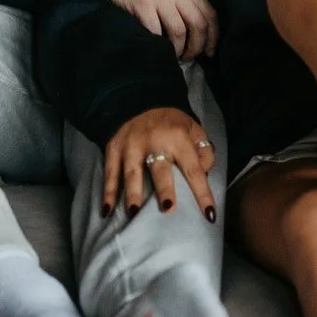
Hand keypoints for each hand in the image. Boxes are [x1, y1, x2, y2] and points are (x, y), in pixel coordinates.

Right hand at [41, 0, 218, 59]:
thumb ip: (181, 0)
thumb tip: (194, 30)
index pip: (210, 13)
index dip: (213, 36)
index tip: (210, 51)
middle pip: (198, 24)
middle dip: (198, 46)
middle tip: (190, 58)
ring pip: (179, 31)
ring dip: (179, 49)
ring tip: (174, 56)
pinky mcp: (141, 4)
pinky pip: (156, 31)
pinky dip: (159, 44)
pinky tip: (157, 48)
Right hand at [103, 107, 217, 220]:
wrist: (141, 101)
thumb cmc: (172, 124)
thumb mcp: (195, 131)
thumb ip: (204, 153)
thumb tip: (204, 176)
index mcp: (178, 137)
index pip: (193, 169)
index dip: (202, 192)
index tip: (209, 214)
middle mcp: (154, 141)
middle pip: (160, 168)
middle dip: (164, 188)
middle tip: (167, 209)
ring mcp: (131, 145)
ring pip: (132, 172)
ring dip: (133, 193)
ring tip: (133, 213)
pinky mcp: (114, 148)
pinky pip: (110, 172)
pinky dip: (107, 192)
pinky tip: (107, 210)